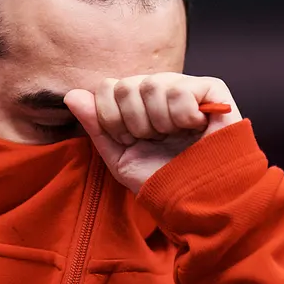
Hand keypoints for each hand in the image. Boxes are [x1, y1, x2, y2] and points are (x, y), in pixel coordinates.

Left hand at [64, 74, 242, 192]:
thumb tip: (71, 94)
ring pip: (152, 85)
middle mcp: (158, 90)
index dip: (112, 119)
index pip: (107, 88)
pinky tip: (195, 129)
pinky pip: (180, 90)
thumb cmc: (163, 179)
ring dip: (159, 123)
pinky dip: (183, 117)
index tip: (130, 140)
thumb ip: (96, 126)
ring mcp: (184, 87)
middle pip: (126, 86)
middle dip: (135, 123)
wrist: (200, 198)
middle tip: (155, 141)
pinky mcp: (212, 89)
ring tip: (175, 137)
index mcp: (136, 103)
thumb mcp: (120, 158)